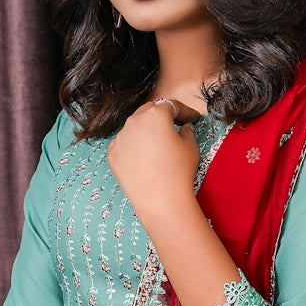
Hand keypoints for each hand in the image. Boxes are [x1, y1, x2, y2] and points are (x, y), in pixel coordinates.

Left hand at [108, 98, 203, 218]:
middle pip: (149, 111)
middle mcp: (134, 121)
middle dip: (162, 116)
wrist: (160, 200)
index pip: (172, 106)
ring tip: (158, 143)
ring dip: (146, 130)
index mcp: (156, 115)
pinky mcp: (112, 154)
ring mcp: (120, 138)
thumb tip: (184, 128)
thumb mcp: (191, 147)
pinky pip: (124, 143)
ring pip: (134, 127)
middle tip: (175, 124)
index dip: (185, 111)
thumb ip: (187, 132)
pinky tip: (144, 157)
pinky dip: (133, 145)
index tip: (193, 117)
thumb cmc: (179, 171)